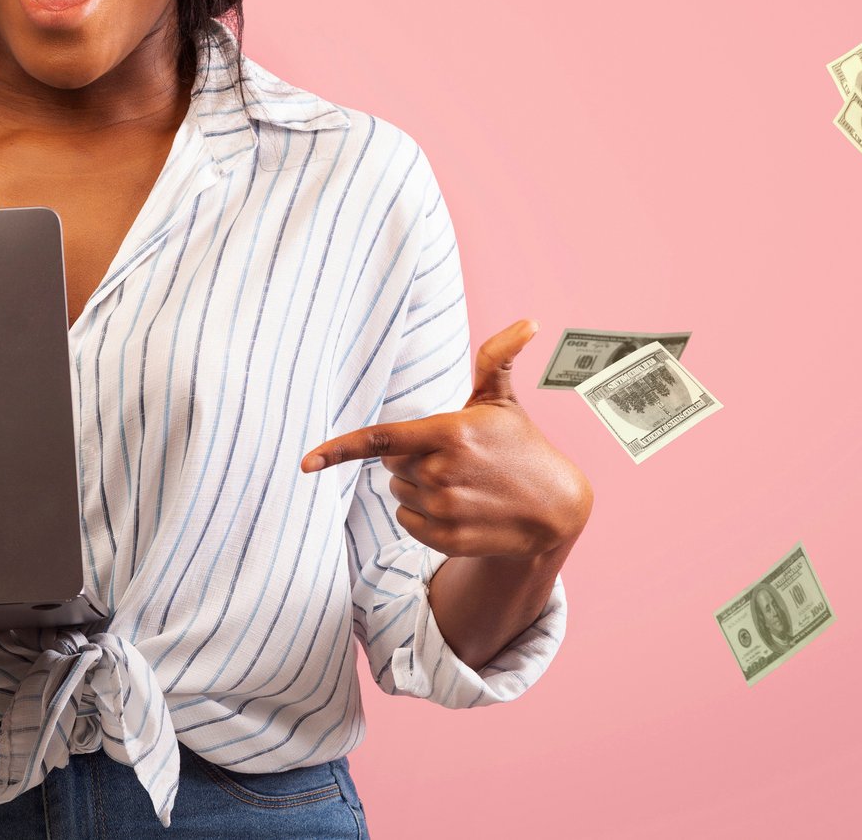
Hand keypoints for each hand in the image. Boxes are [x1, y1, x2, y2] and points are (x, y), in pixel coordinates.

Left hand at [298, 318, 590, 560]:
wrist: (554, 508)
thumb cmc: (522, 446)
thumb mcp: (504, 400)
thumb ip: (497, 358)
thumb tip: (528, 322)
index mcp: (450, 433)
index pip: (381, 441)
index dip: (339, 449)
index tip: (306, 461)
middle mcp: (443, 472)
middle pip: (391, 465)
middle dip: (413, 458)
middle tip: (455, 458)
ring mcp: (445, 509)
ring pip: (398, 492)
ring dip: (419, 487)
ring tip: (462, 483)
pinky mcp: (447, 539)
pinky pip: (407, 521)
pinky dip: (423, 516)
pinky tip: (458, 508)